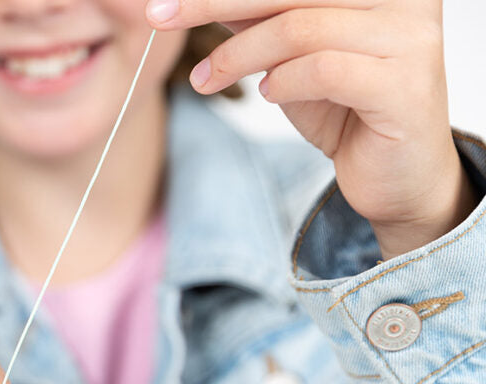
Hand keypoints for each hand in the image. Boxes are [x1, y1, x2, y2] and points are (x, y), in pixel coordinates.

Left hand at [147, 0, 479, 259]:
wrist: (397, 178)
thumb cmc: (348, 115)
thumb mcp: (294, 60)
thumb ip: (263, 25)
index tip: (168, 1)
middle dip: (214, 2)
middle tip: (161, 18)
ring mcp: (409, 38)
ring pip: (300, 28)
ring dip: (238, 56)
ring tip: (205, 80)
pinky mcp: (404, 84)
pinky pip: (322, 69)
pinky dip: (283, 82)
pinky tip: (266, 94)